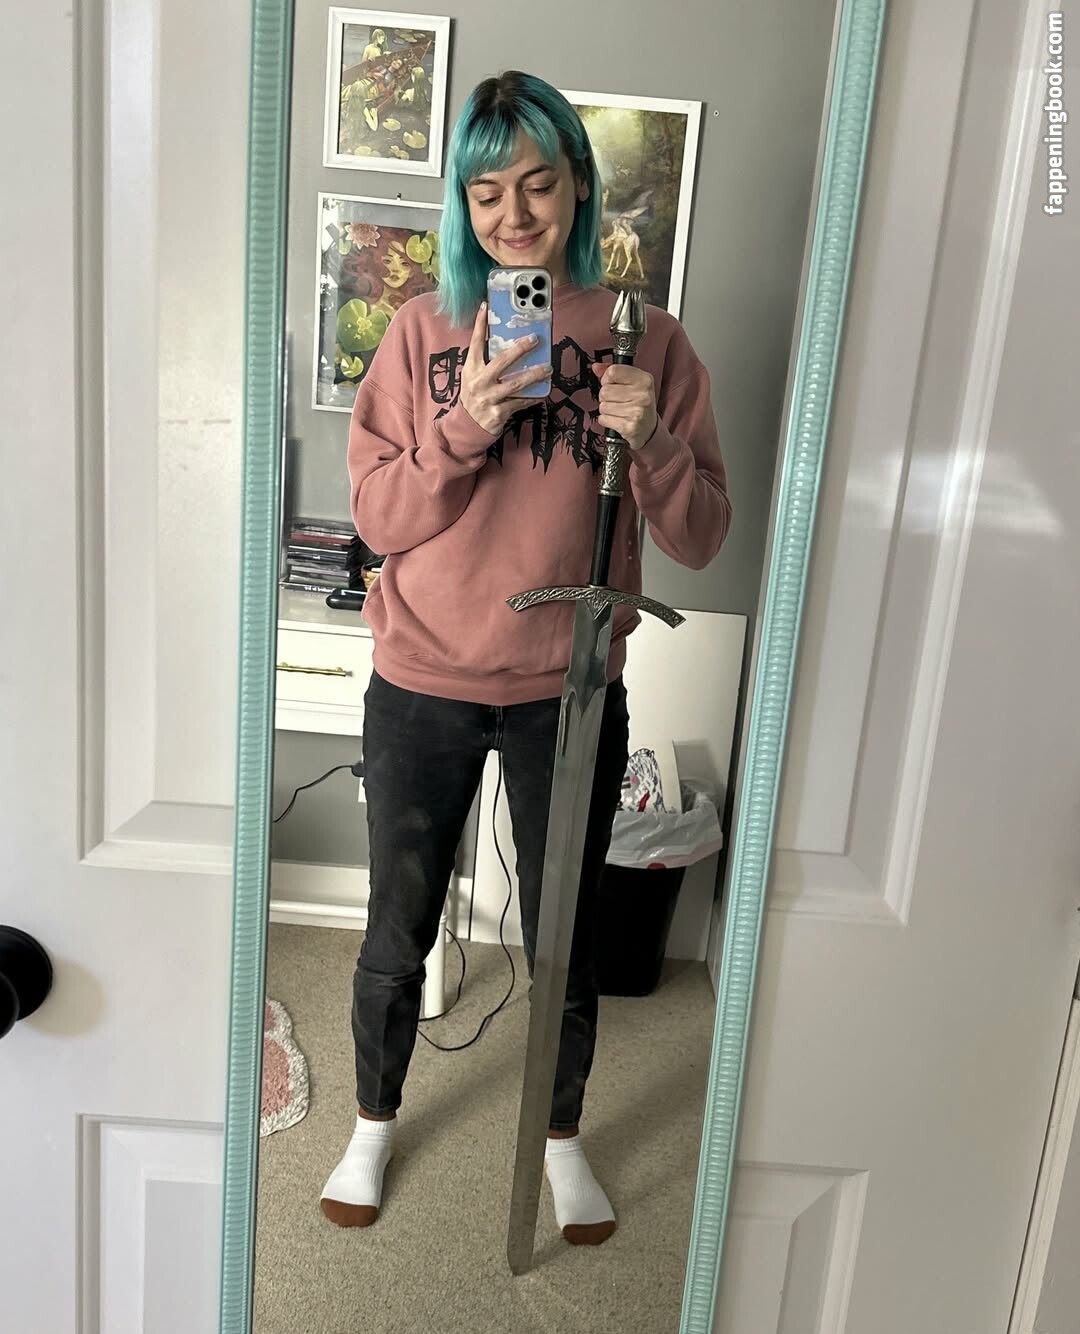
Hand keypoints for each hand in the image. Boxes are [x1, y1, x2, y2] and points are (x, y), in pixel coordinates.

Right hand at [458, 302, 550, 435]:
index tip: (486, 306)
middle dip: (520, 349)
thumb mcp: (474, 376)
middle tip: (535, 339)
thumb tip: (510, 344)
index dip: (480, 324)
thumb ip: (486, 362)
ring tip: (548, 368)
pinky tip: (543, 393)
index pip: (475, 342)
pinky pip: (520, 402)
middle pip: (501, 361)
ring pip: (515, 383)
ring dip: (534, 374)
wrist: (466, 426)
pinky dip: (532, 397)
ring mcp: (488, 398)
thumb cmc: (474, 396)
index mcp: (471, 369)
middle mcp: (479, 382)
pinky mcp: (498, 413)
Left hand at [592, 362, 658, 450]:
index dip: (607, 378)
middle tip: (617, 401)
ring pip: (603, 406)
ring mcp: (637, 412)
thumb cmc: (639, 404)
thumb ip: (614, 373)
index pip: (613, 371)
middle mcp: (643, 395)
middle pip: (605, 390)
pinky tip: (617, 419)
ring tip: (618, 411)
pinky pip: (604, 419)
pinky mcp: (629, 427)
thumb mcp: (632, 383)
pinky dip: (606, 420)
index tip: (612, 384)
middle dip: (606, 397)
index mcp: (644, 380)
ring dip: (606, 410)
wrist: (649, 429)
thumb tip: (596, 367)